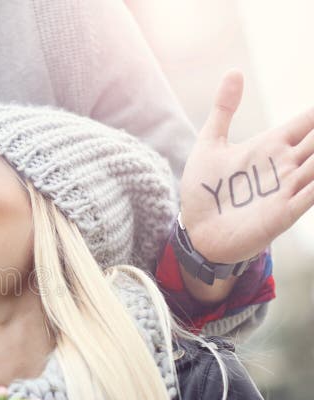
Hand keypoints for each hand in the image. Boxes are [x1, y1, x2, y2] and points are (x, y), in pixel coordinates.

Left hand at [180, 69, 313, 263]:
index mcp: (272, 145)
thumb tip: (235, 71)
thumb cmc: (205, 189)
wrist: (194, 231)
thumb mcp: (210, 143)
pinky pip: (310, 197)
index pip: (308, 121)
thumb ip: (224, 110)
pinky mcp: (283, 213)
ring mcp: (287, 189)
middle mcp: (286, 165)